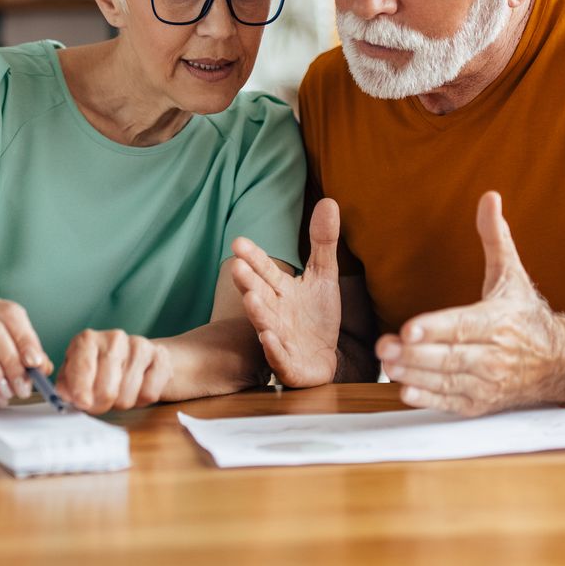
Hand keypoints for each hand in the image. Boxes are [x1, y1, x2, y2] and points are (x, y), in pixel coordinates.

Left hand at [56, 329, 172, 413]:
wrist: (138, 359)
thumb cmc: (100, 370)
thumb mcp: (75, 376)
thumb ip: (67, 386)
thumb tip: (69, 396)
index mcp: (87, 340)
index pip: (83, 366)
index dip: (81, 389)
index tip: (82, 403)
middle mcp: (113, 338)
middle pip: (107, 388)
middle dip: (101, 404)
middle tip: (98, 405)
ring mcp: (139, 345)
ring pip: (128, 394)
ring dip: (121, 403)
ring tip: (118, 394)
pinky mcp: (160, 357)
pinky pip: (149, 393)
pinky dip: (141, 400)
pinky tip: (136, 390)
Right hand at [230, 198, 341, 386]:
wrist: (325, 357)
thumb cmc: (317, 315)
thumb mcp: (324, 275)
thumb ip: (323, 242)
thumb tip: (328, 200)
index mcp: (281, 290)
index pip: (265, 270)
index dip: (253, 258)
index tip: (239, 242)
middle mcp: (275, 312)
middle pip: (259, 295)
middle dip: (248, 282)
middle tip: (236, 267)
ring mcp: (279, 338)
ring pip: (265, 324)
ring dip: (258, 313)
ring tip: (251, 300)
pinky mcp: (289, 365)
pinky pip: (279, 357)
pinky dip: (273, 349)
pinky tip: (269, 338)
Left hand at [378, 191, 564, 415]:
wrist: (560, 363)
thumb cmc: (526, 315)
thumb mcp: (511, 274)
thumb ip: (495, 237)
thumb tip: (489, 196)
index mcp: (499, 321)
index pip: (463, 326)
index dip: (436, 327)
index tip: (409, 327)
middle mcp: (495, 355)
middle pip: (451, 356)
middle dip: (415, 353)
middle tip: (383, 346)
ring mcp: (489, 382)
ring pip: (448, 380)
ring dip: (416, 375)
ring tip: (387, 365)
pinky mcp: (482, 403)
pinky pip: (453, 402)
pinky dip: (430, 400)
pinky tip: (406, 392)